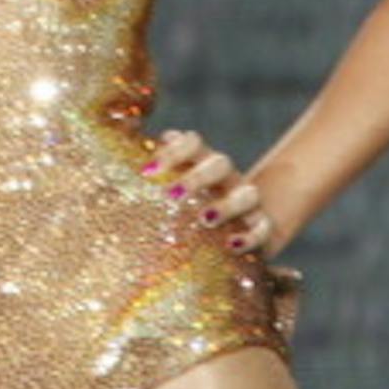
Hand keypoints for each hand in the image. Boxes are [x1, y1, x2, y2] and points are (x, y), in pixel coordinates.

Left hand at [141, 129, 276, 254]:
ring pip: (248, 193)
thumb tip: (125, 157)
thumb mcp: (166, 193)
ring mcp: (247, 202)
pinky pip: (263, 228)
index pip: (192, 142)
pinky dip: (251, 236)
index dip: (172, 151)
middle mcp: (226, 178)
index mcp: (202, 163)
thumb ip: (150, 177)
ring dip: (227, 205)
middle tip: (170, 195)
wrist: (231, 235)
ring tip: (204, 218)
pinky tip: (232, 245)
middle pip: (220, 163)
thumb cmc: (185, 212)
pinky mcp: (261, 227)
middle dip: (196, 177)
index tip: (146, 172)